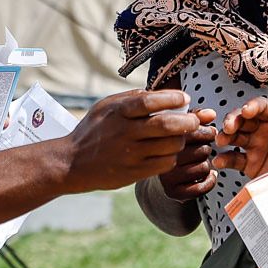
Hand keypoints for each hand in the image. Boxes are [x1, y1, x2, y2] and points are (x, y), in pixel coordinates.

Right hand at [63, 89, 199, 191]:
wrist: (72, 163)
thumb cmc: (93, 129)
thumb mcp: (106, 105)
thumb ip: (132, 97)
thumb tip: (162, 94)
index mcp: (118, 112)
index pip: (150, 101)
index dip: (172, 98)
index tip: (185, 99)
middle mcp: (124, 132)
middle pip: (166, 125)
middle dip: (187, 121)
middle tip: (195, 119)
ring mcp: (130, 155)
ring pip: (169, 146)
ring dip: (182, 139)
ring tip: (182, 135)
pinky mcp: (133, 173)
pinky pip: (164, 164)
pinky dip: (172, 156)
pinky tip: (170, 151)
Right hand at [158, 107, 218, 201]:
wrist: (154, 170)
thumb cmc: (171, 145)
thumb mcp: (180, 126)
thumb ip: (196, 117)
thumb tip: (210, 114)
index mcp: (164, 137)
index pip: (194, 132)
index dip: (206, 132)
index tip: (209, 132)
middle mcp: (163, 157)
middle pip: (202, 150)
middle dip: (206, 148)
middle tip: (201, 148)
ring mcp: (167, 176)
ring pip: (204, 168)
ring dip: (206, 165)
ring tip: (199, 162)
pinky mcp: (173, 192)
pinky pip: (201, 187)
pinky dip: (209, 181)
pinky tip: (207, 175)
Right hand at [213, 97, 267, 194]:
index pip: (263, 107)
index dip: (253, 106)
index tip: (247, 110)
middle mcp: (265, 131)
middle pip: (244, 118)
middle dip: (233, 119)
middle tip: (229, 126)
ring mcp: (256, 147)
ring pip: (235, 135)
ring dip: (225, 135)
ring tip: (221, 140)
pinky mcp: (250, 165)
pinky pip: (234, 159)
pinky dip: (224, 159)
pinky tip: (220, 160)